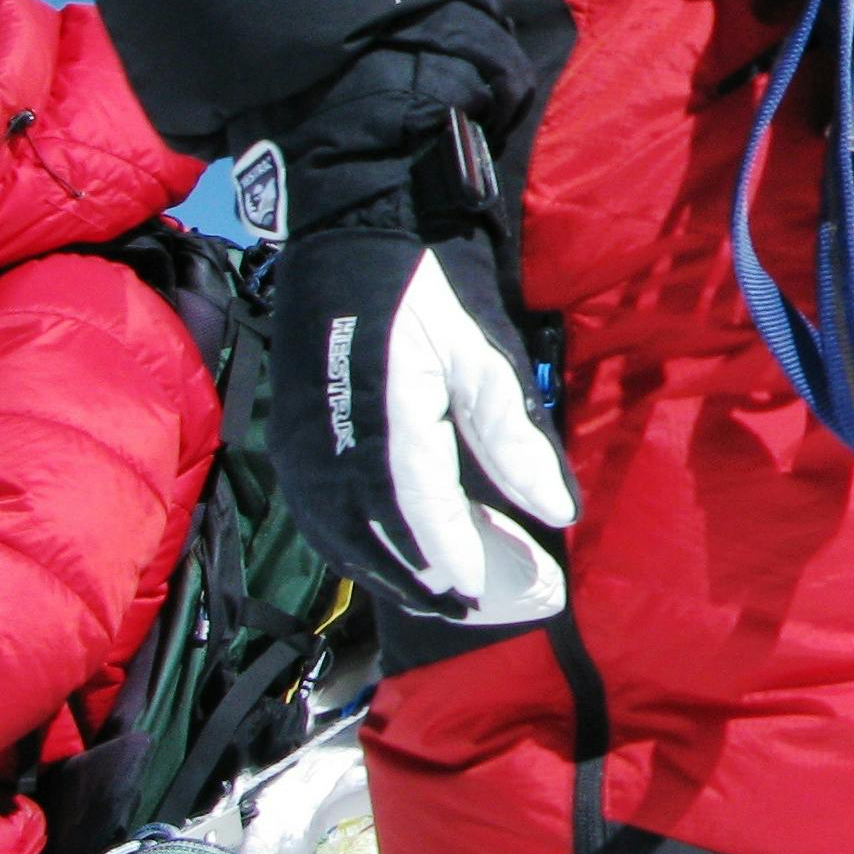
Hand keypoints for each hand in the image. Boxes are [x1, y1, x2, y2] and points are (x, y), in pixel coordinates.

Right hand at [268, 225, 574, 623]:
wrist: (341, 254)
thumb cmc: (420, 300)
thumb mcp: (480, 358)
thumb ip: (513, 438)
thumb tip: (558, 511)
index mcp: (383, 417)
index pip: (419, 505)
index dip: (456, 555)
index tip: (495, 595)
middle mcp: (330, 449)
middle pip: (387, 541)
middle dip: (453, 582)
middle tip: (524, 600)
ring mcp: (303, 460)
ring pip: (356, 547)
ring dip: (416, 578)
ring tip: (485, 595)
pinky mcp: (295, 461)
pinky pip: (333, 531)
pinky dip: (380, 558)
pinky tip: (425, 568)